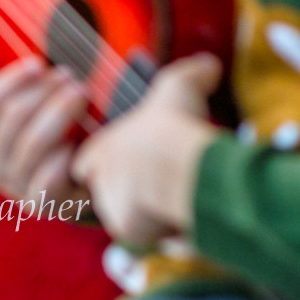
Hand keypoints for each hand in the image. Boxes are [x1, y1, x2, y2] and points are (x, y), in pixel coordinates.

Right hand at [0, 56, 87, 209]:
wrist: (67, 189)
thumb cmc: (31, 143)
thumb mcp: (2, 118)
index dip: (12, 80)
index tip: (38, 63)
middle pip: (12, 118)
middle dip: (43, 92)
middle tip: (70, 76)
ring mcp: (15, 189)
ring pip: (33, 142)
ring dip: (60, 112)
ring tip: (82, 94)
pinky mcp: (42, 204)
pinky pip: (50, 176)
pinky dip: (65, 155)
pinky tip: (82, 141)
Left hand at [70, 54, 222, 249]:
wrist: (177, 164)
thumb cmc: (173, 124)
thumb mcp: (181, 86)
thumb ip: (193, 74)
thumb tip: (209, 64)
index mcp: (102, 149)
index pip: (90, 164)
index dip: (112, 165)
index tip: (137, 164)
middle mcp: (98, 180)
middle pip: (109, 194)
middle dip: (132, 194)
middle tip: (161, 185)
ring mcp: (110, 206)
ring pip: (127, 217)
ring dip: (147, 212)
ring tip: (174, 198)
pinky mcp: (125, 229)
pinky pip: (145, 235)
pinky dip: (161, 229)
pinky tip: (180, 214)